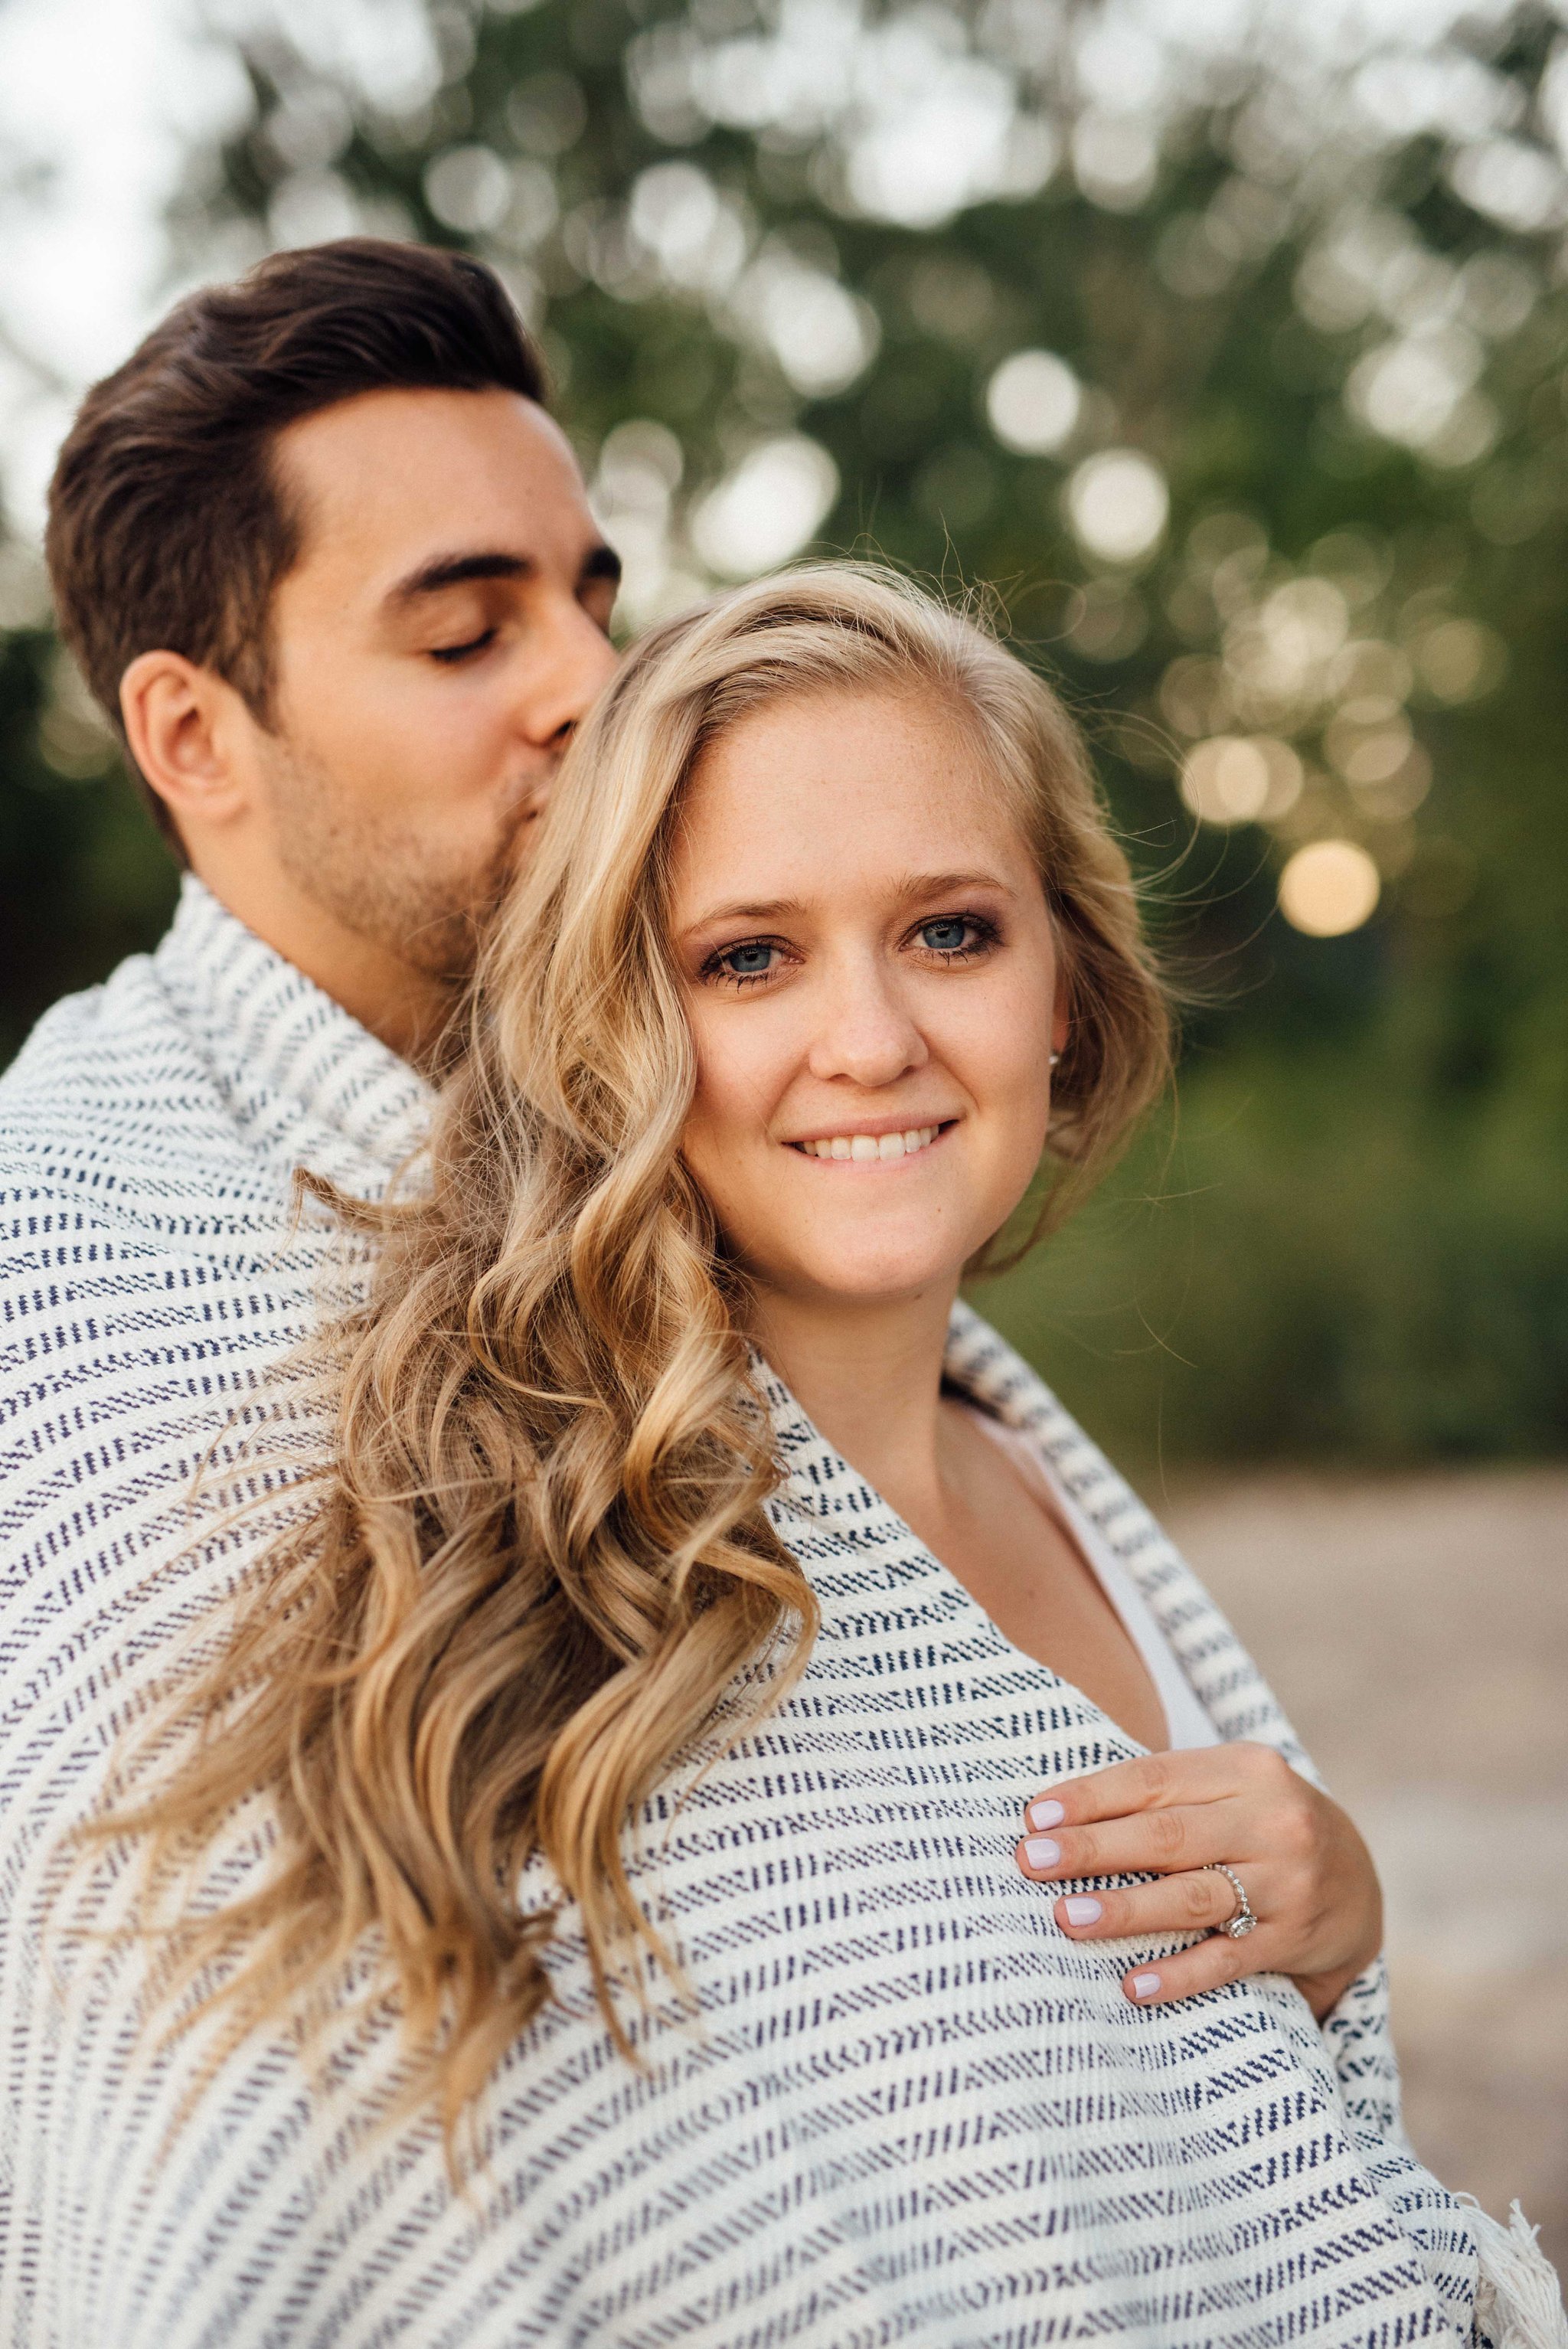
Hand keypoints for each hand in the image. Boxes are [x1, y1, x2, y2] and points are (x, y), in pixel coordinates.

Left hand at [1013, 1742, 1382, 2017]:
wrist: (1360, 1882)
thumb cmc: (1259, 1826)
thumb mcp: (1229, 1790)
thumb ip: (1165, 1795)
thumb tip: (1056, 1815)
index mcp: (1247, 1769)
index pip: (1154, 1779)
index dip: (1090, 1797)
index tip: (1034, 1818)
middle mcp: (1272, 1820)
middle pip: (1168, 1835)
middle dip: (1094, 1849)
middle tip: (1033, 1862)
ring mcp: (1288, 1882)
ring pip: (1193, 1895)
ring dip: (1125, 1908)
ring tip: (1067, 1918)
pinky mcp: (1295, 1939)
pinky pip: (1228, 1959)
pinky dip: (1180, 1973)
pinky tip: (1134, 1985)